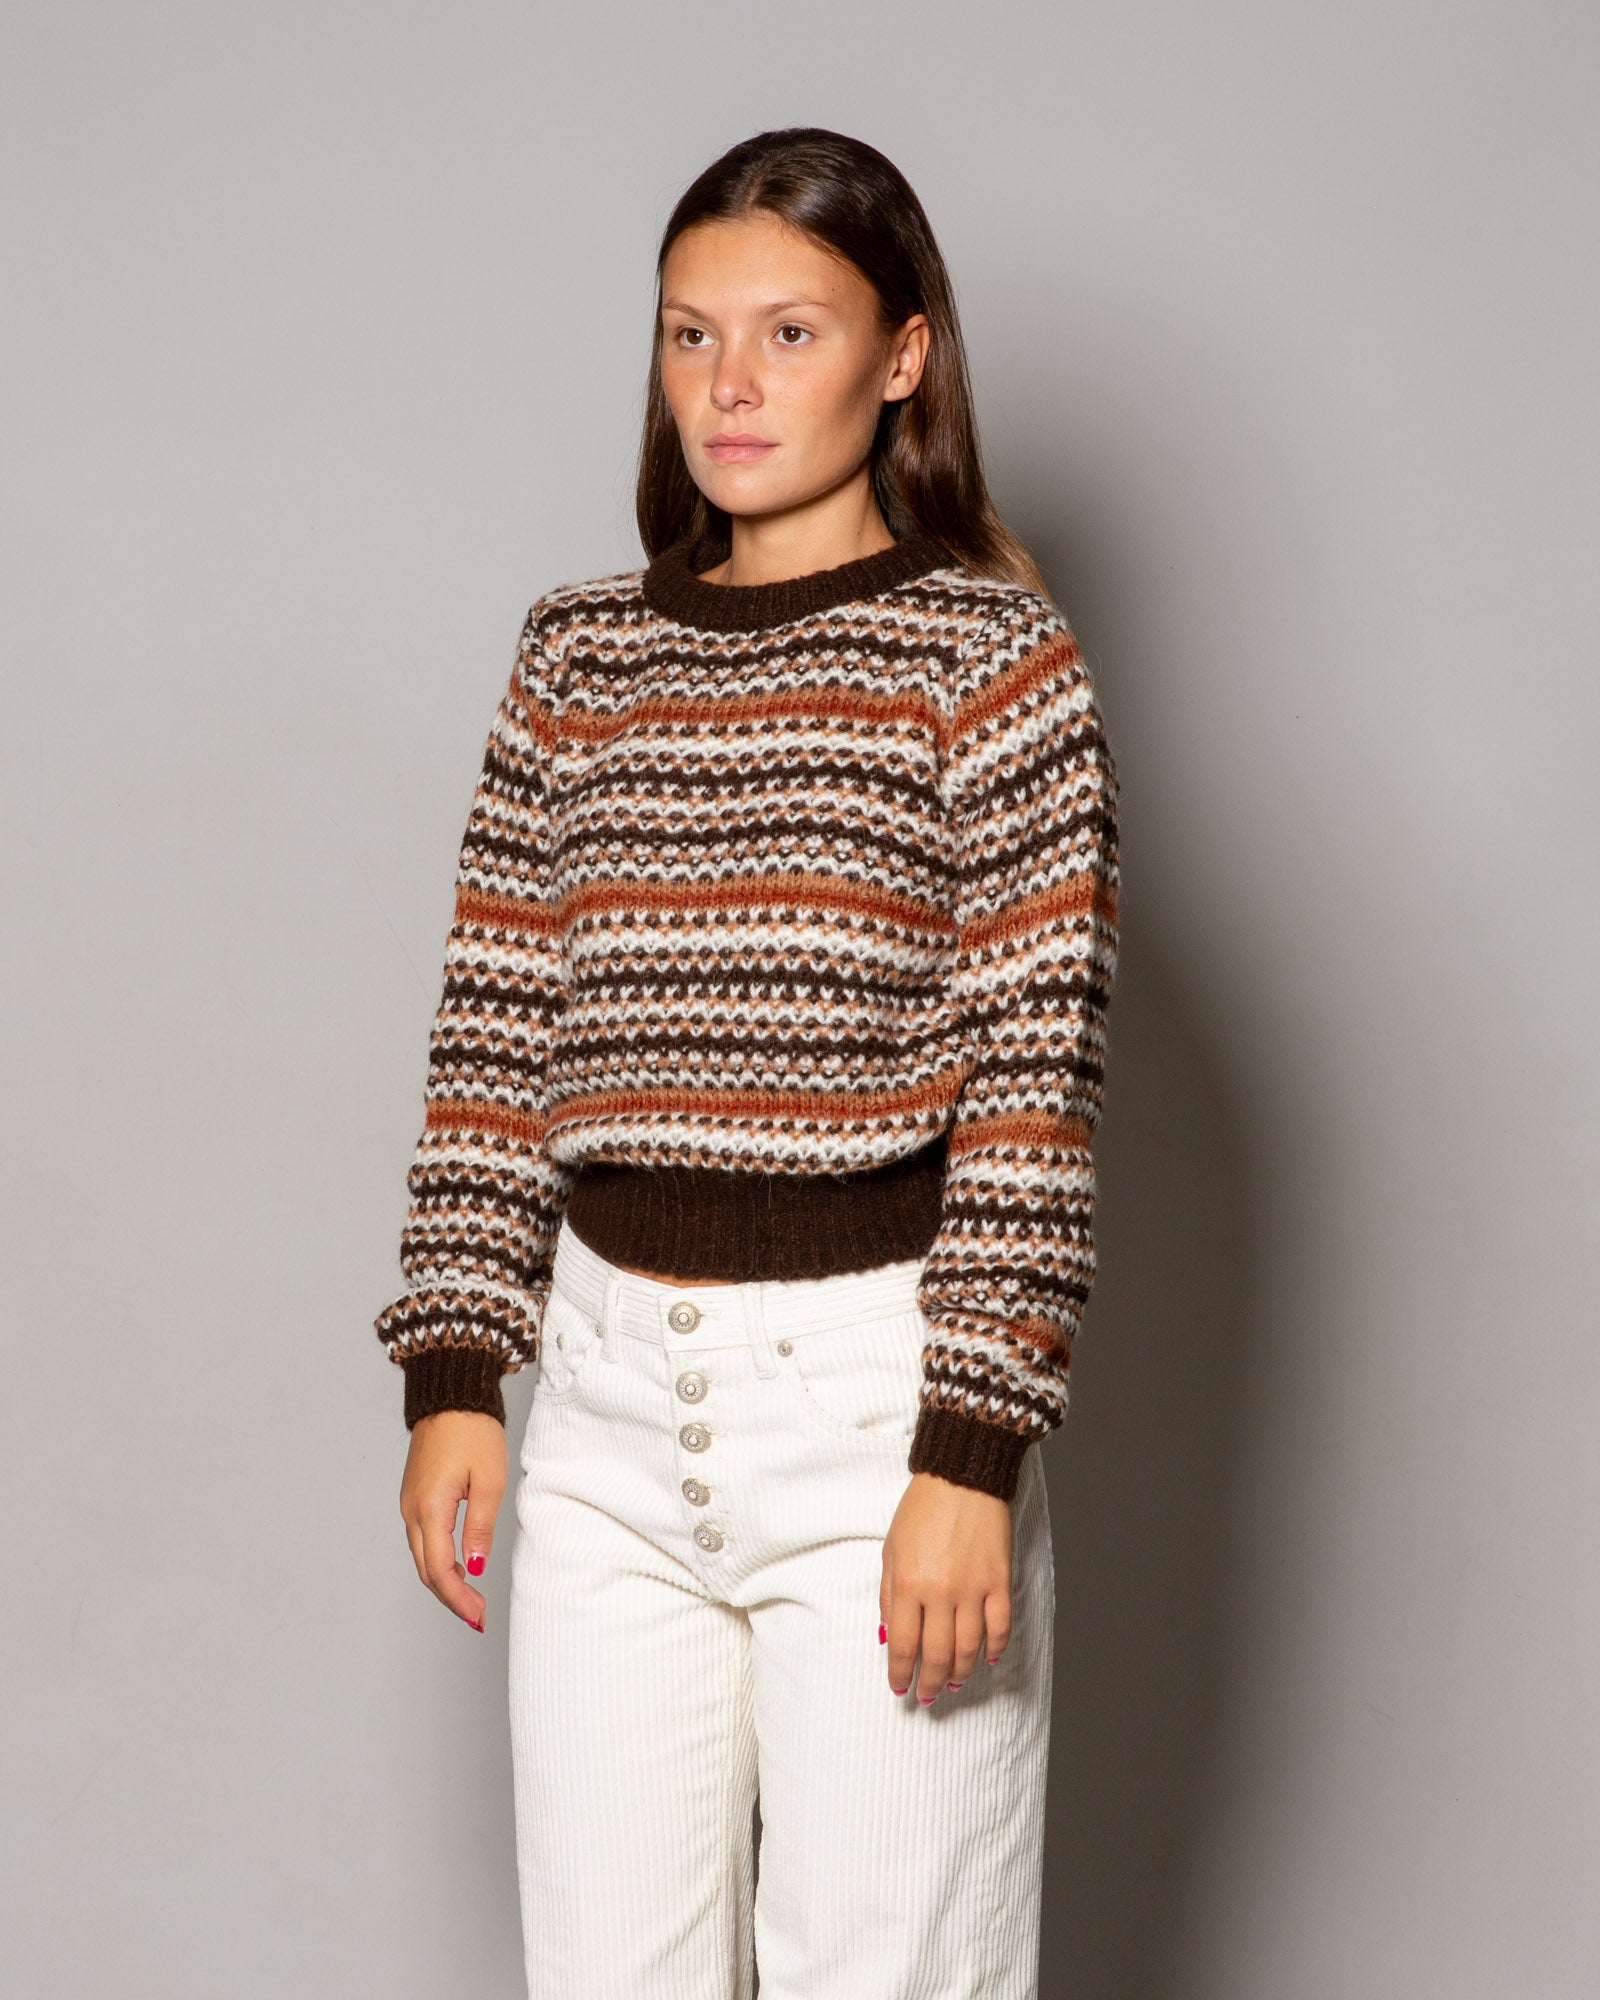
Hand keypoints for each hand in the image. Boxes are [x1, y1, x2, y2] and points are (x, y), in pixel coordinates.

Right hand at [399, 1409, 507, 1630]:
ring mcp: (410, 1503)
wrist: (451, 1396)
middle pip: (426, 1570)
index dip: (458, 1598)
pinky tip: (460, 1565)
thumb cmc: (473, 1431)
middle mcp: (412, 1510)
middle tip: (478, 1616)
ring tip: (472, 1598)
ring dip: (445, 1581)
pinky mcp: (415, 1496)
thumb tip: (476, 1567)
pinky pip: (422, 1539)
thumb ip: (479, 1527)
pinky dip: (438, 1560)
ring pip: (422, 1557)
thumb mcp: (489, 1480)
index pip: (440, 1570)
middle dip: (451, 1597)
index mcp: (430, 1508)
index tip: (478, 1616)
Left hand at [880, 1469, 1012, 1702]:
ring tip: (952, 1682)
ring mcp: (973, 1587)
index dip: (900, 1674)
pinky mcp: (999, 1579)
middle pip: (936, 1654)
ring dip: (960, 1671)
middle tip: (926, 1696)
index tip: (899, 1689)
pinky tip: (989, 1658)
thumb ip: (889, 1594)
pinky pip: (1000, 1625)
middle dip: (929, 1682)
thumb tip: (890, 1635)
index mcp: (909, 1583)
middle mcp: (941, 1591)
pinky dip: (996, 1647)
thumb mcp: (891, 1549)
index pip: (903, 1646)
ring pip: (969, 1647)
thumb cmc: (920, 1509)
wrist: (962, 1476)